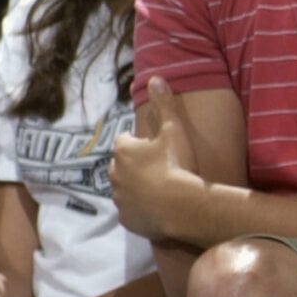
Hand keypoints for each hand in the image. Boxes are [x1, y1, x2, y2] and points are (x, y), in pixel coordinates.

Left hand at [111, 77, 203, 245]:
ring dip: (137, 188)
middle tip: (160, 168)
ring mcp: (119, 198)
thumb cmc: (176, 165)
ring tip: (161, 190)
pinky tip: (158, 209)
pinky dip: (141, 209)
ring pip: (125, 189)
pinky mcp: (126, 219)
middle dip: (135, 166)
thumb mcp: (173, 130)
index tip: (156, 147)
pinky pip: (131, 211)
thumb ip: (164, 104)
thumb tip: (155, 77)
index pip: (125, 141)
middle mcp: (115, 174)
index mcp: (124, 151)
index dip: (140, 143)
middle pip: (122, 166)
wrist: (181, 207)